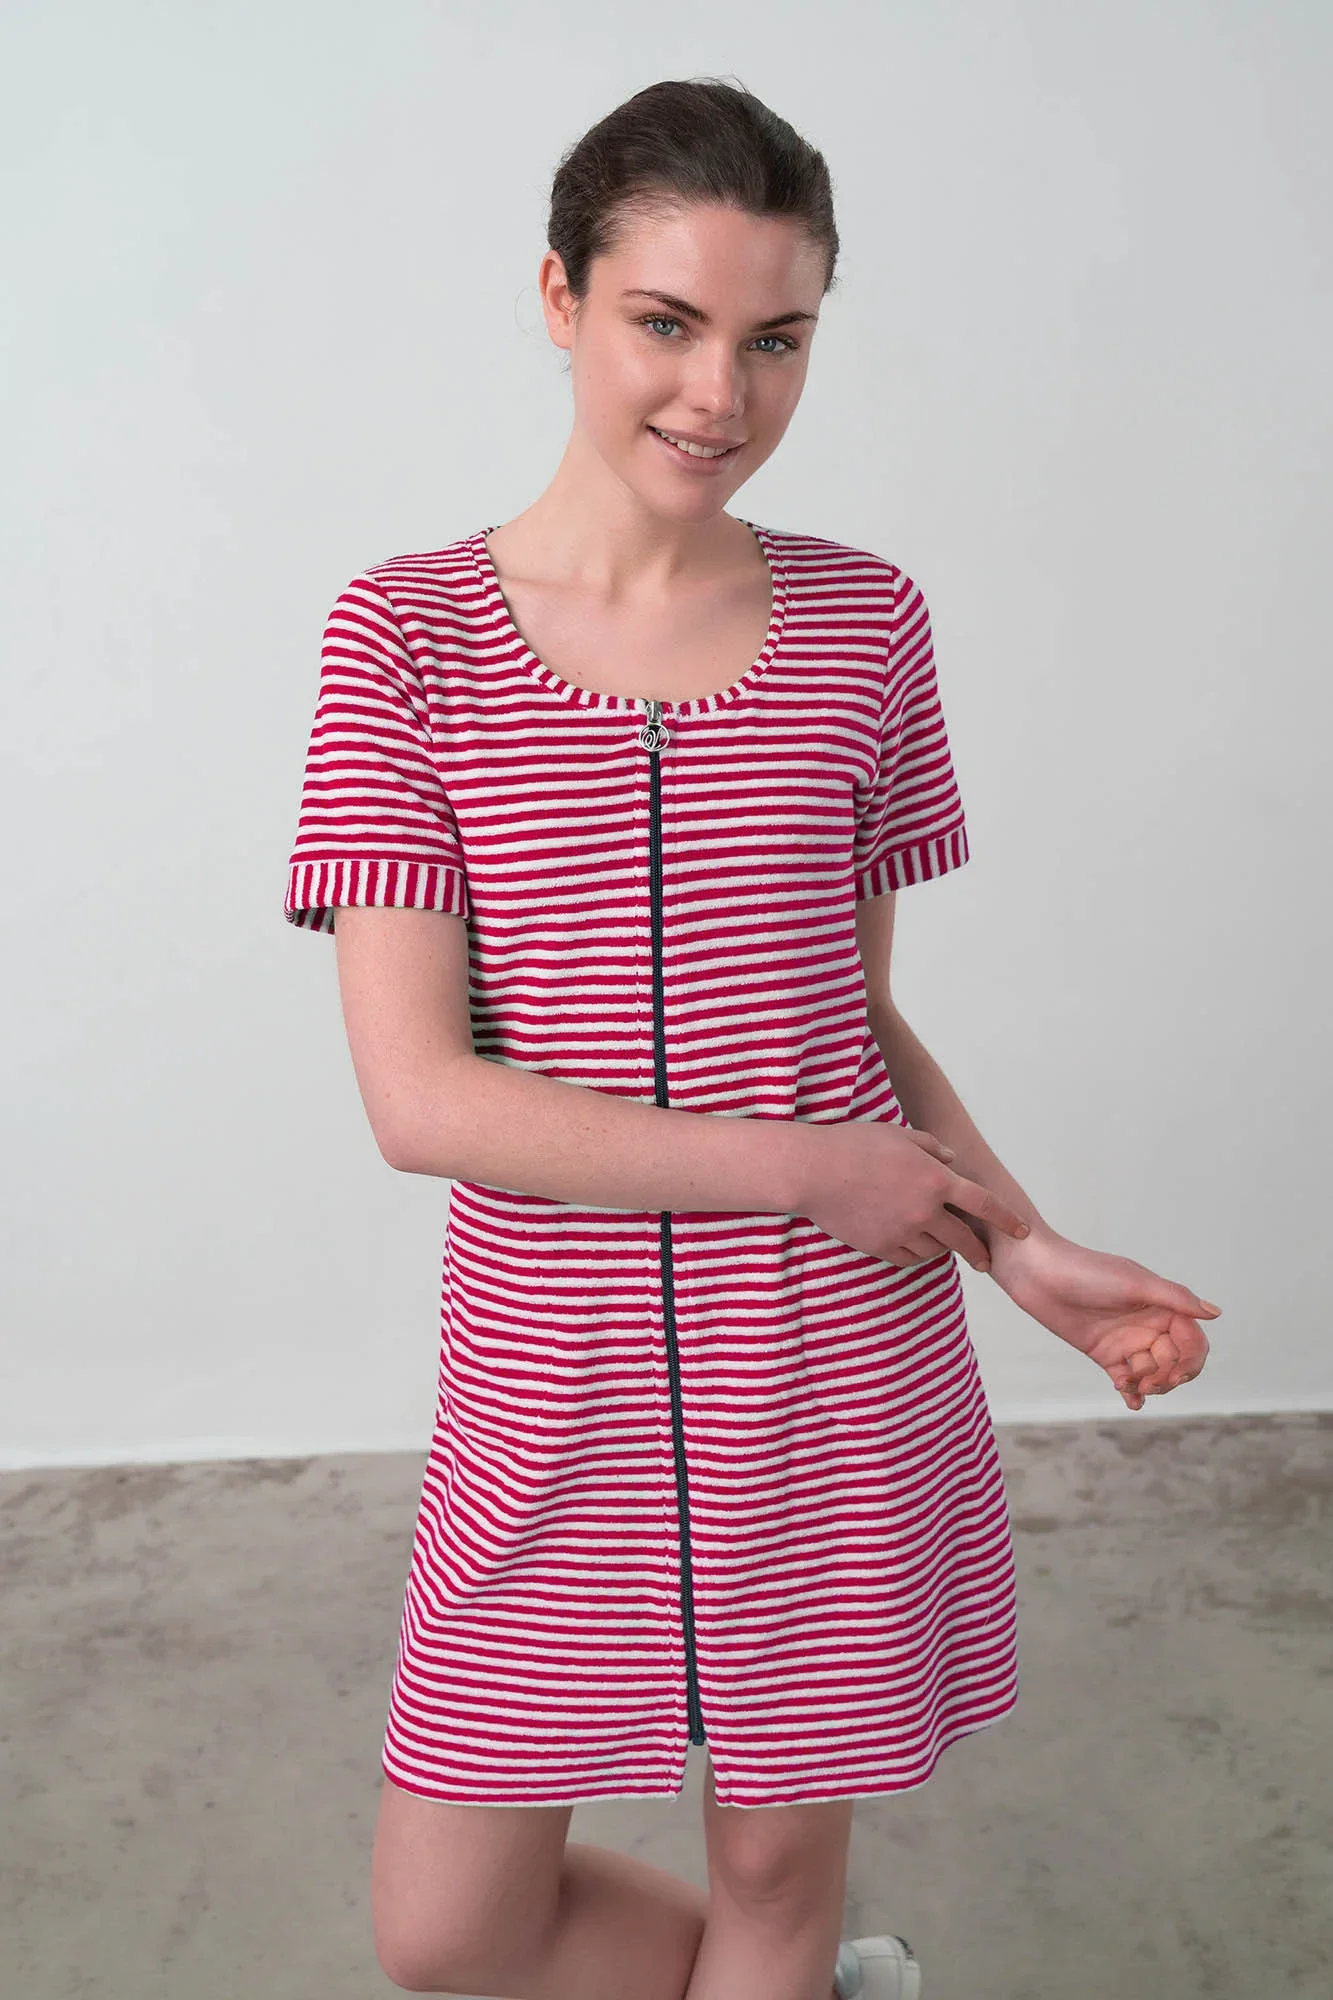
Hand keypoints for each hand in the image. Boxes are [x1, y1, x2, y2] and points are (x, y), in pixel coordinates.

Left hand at [986, 1225, 1220, 1410]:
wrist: (1038, 1273)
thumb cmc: (1087, 1271)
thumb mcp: (1135, 1282)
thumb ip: (1175, 1299)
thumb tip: (1215, 1313)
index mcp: (1162, 1306)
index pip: (1192, 1340)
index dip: (1190, 1358)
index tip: (1173, 1367)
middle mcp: (1148, 1324)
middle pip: (1176, 1361)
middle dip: (1169, 1377)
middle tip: (1149, 1382)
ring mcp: (1127, 1340)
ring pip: (1154, 1373)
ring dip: (1148, 1385)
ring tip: (1128, 1383)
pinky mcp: (1104, 1353)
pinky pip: (1128, 1380)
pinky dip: (1133, 1394)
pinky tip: (1131, 1402)